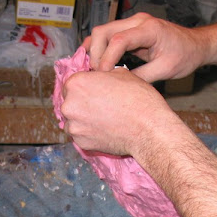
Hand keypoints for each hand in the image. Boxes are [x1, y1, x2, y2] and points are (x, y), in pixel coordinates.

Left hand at [60, 67, 182, 157]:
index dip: (85, 88)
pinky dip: (89, 134)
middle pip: (70, 102)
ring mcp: (74, 126)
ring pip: (74, 121)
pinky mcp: (81, 143)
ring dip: (84, 120)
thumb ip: (104, 75)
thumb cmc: (138, 99)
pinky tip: (105, 131)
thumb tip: (101, 78)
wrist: (147, 129)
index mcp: (76, 83)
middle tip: (101, 107)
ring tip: (104, 120)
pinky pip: (81, 136)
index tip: (94, 93)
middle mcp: (69, 105)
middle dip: (82, 104)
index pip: (72, 83)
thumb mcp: (122, 74)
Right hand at [83, 12, 204, 82]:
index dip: (107, 58)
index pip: (119, 39)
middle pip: (103, 31)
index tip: (104, 76)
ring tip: (95, 73)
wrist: (195, 46)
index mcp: (149, 29)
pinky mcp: (129, 30)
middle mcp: (138, 21)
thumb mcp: (166, 70)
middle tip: (97, 76)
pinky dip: (99, 50)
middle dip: (96, 55)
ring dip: (95, 52)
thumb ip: (142, 77)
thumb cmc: (185, 55)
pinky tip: (97, 66)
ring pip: (101, 33)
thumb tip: (120, 87)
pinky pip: (107, 37)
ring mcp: (132, 24)